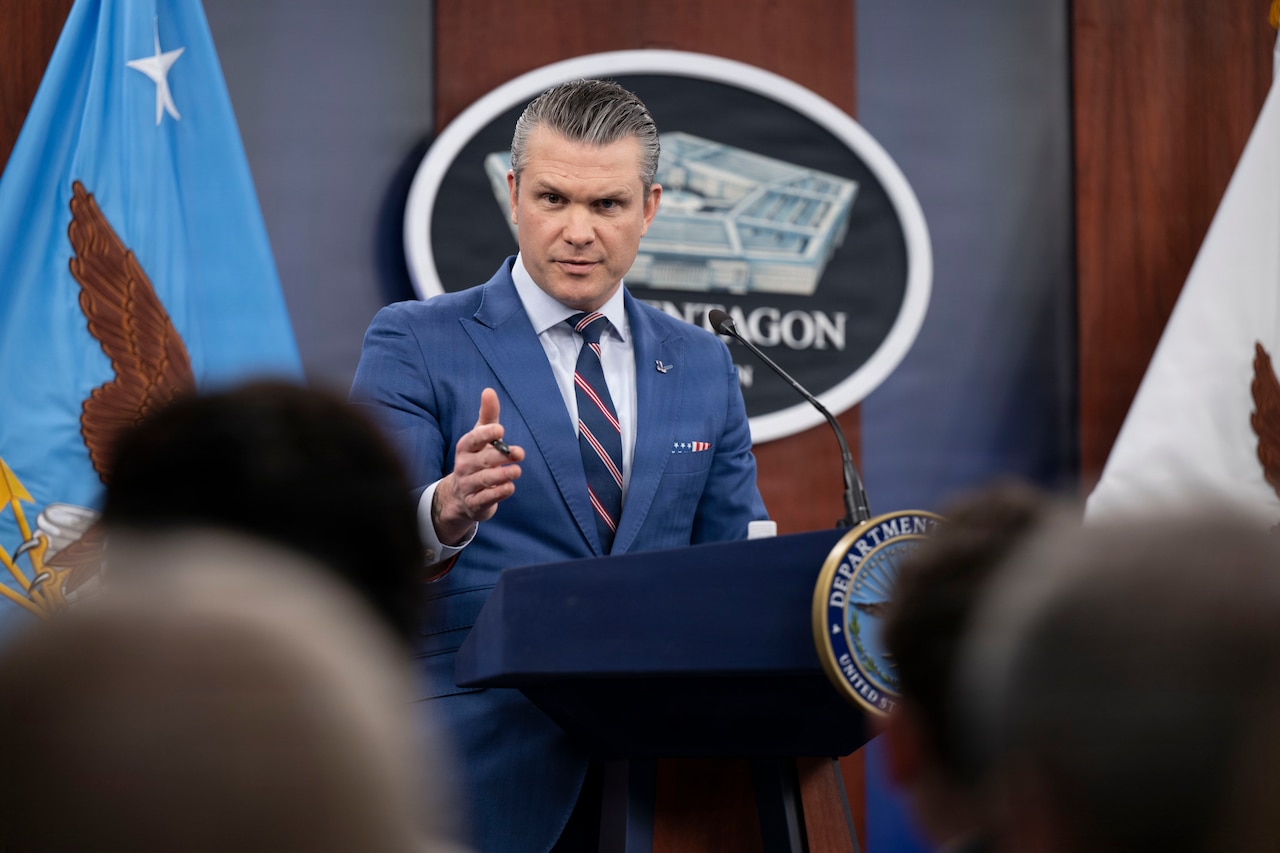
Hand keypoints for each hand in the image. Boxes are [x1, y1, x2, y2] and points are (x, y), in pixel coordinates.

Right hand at [433, 388, 523, 544]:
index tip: (501, 430)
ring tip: (517, 472)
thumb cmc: (476, 458)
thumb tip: (489, 391)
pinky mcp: (474, 503)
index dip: (485, 434)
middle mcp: (464, 466)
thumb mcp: (480, 436)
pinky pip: (485, 499)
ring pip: (485, 480)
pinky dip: (498, 494)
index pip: (473, 439)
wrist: (461, 495)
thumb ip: (487, 415)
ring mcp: (468, 486)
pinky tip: (510, 488)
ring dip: (502, 475)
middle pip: (482, 460)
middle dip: (501, 456)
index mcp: (465, 447)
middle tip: (519, 453)